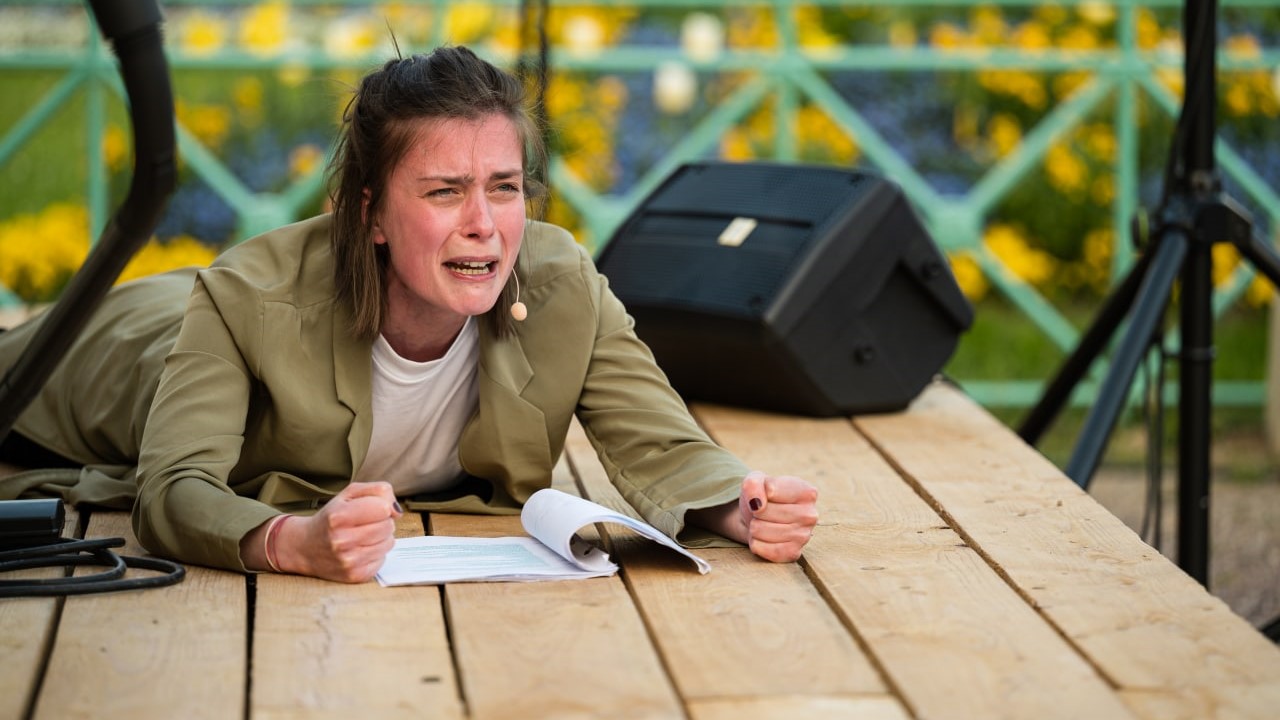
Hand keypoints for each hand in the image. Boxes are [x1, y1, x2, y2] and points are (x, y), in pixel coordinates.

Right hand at [272, 481, 401, 582]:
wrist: (305, 548)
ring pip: (389, 543)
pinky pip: (383, 559)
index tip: (370, 509)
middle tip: (365, 523)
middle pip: (388, 526)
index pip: (383, 508)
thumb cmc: (332, 517)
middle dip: (382, 522)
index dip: (381, 506)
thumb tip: (397, 510)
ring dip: (381, 538)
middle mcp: (342, 540)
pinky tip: (360, 550)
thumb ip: (379, 491)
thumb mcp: (349, 494)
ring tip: (362, 536)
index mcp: (338, 516)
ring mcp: (349, 561)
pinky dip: (376, 553)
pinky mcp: (356, 575)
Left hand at [686, 471, 818, 562]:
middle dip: (755, 511)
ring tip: (764, 523)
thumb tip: (757, 504)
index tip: (765, 494)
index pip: (770, 490)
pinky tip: (764, 537)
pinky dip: (754, 542)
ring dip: (754, 526)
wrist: (763, 518)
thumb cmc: (763, 496)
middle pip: (763, 512)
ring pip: (759, 530)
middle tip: (764, 512)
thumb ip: (753, 484)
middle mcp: (810, 515)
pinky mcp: (792, 553)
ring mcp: (803, 536)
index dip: (758, 492)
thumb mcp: (756, 480)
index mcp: (807, 493)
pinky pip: (760, 547)